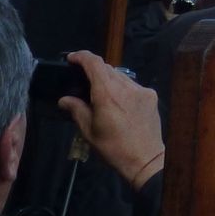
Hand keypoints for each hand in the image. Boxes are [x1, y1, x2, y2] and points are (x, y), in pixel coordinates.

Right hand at [58, 50, 164, 190]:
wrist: (145, 159)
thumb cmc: (113, 148)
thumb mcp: (89, 131)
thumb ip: (76, 110)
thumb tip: (64, 99)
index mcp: (107, 94)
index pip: (94, 63)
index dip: (82, 56)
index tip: (72, 58)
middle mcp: (125, 86)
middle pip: (107, 68)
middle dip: (94, 70)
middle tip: (83, 81)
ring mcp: (141, 89)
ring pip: (121, 75)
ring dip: (109, 79)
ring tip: (101, 93)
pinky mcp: (151, 95)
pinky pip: (132, 85)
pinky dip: (122, 88)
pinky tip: (119, 102)